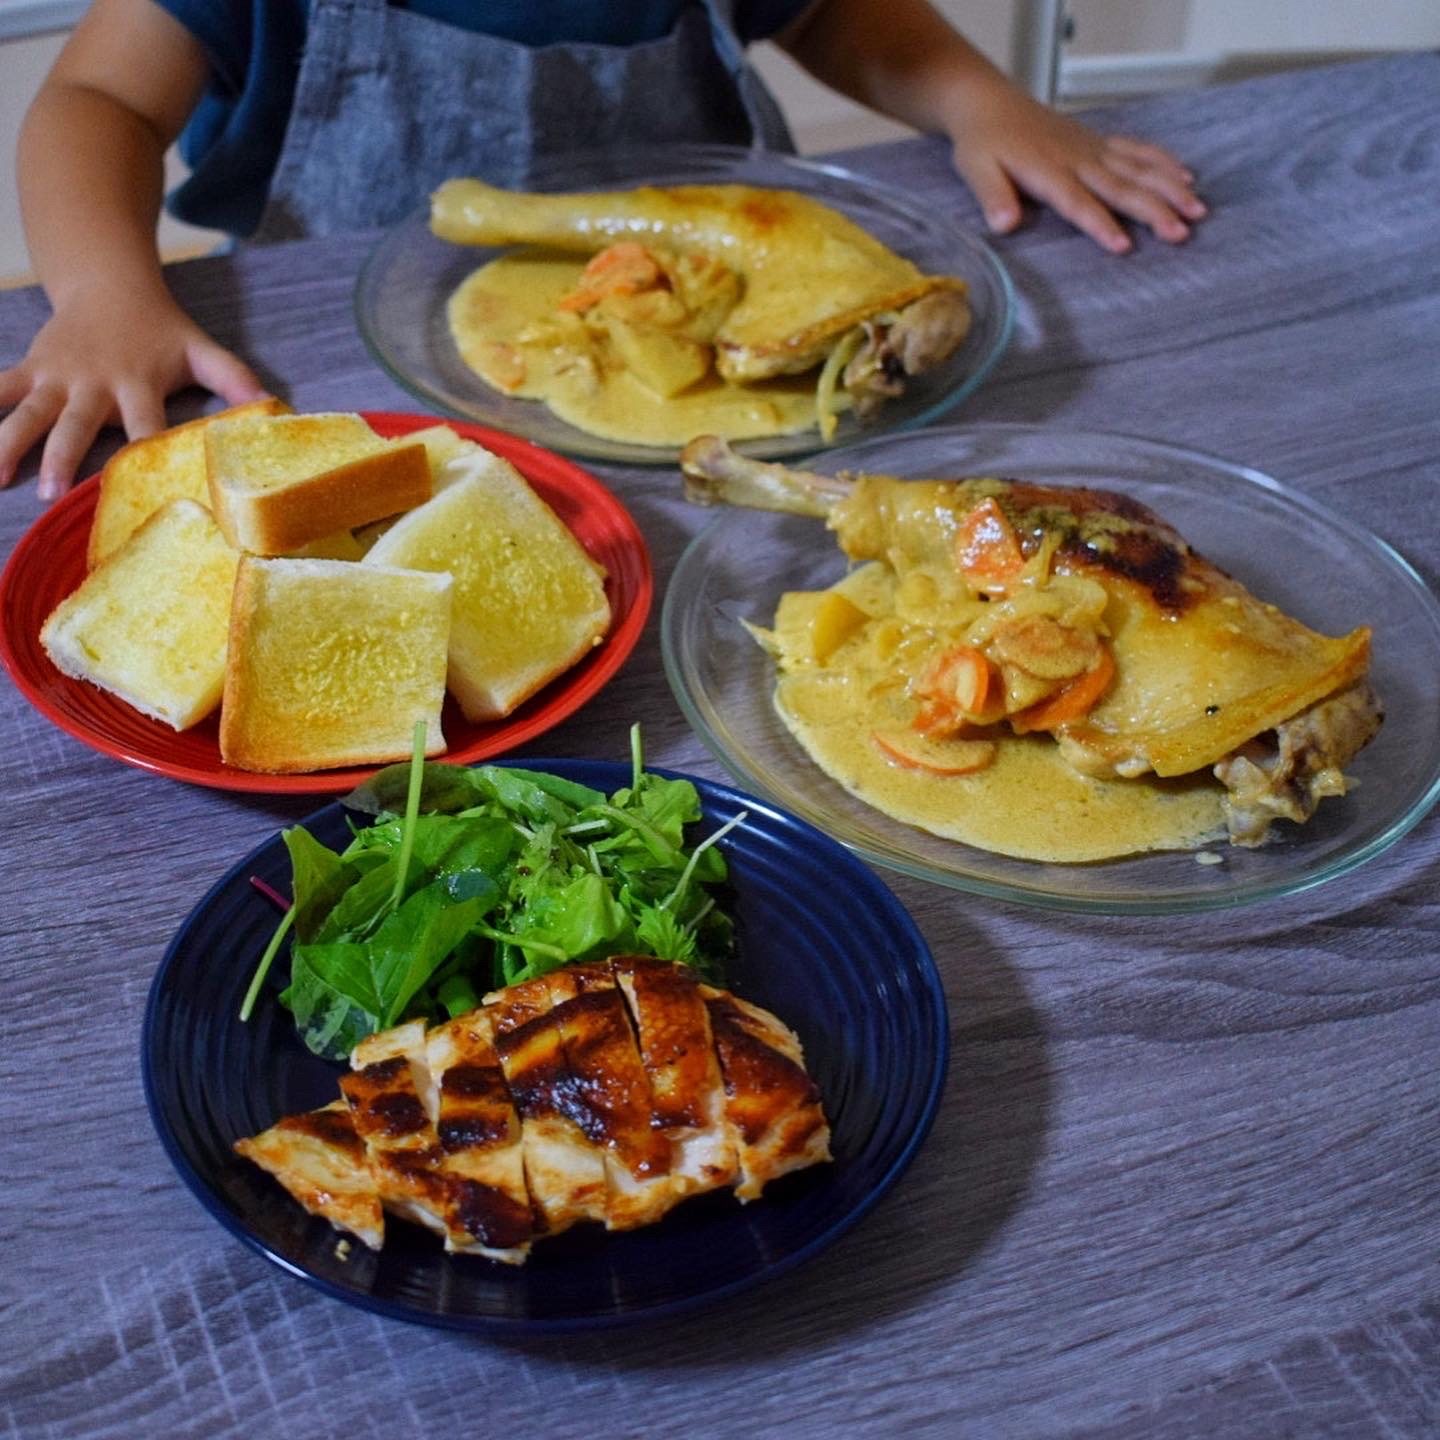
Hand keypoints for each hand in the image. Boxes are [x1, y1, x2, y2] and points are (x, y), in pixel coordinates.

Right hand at [0, 284, 265, 500]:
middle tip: (54, 492)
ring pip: (30, 412)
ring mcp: (57, 376)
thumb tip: (277, 407)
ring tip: (1, 475)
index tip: (143, 485)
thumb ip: (236, 380)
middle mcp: (94, 382)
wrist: (108, 281)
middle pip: (77, 423)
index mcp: (138, 383)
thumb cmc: (160, 329)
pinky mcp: (32, 369)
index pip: (146, 424)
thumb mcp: (201, 350)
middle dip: (65, 456)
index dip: (145, 451)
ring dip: (14, 443)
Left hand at [945, 72, 1206, 252]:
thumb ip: (992, 197)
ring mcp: (1093, 149)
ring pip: (1138, 168)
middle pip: (1121, 187)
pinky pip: (1137, 150)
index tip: (1124, 246)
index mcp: (1049, 172)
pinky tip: (1186, 177)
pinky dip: (1163, 162)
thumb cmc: (983, 144)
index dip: (1101, 225)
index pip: (1078, 204)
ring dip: (1170, 188)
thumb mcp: (976, 171)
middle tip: (1181, 232)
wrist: (992, 105)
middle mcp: (1078, 160)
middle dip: (1154, 210)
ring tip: (1197, 210)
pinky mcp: (1099, 143)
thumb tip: (1005, 225)